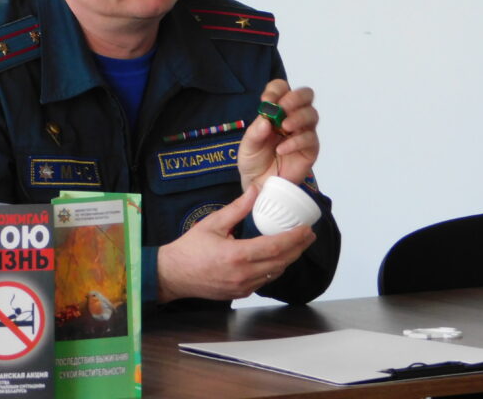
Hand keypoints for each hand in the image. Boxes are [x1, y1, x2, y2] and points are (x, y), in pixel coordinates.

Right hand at [156, 186, 315, 302]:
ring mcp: (243, 286)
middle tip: (309, 235)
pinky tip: (276, 257)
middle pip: (281, 261)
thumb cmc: (190, 248)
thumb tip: (255, 191)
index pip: (276, 247)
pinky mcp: (240, 293)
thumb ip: (237, 208)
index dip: (295, 238)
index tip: (307, 229)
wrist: (173, 275)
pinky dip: (274, 268)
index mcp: (237, 255)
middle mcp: (244, 274)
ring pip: (275, 272)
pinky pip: (265, 280)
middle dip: (299, 247)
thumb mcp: (213, 223)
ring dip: (288, 258)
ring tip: (296, 244)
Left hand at [237, 79, 319, 190]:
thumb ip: (255, 132)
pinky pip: (310, 140)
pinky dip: (296, 142)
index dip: (277, 90)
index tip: (266, 101)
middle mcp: (293, 117)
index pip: (282, 88)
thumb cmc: (253, 160)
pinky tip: (282, 149)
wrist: (258, 185)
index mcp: (276, 110)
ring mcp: (304, 133)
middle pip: (305, 95)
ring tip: (283, 127)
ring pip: (311, 115)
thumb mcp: (247, 145)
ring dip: (298, 118)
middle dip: (295, 98)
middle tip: (282, 108)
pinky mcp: (310, 150)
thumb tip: (265, 120)